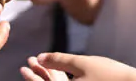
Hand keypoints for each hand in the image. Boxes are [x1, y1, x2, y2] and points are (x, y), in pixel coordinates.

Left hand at [21, 53, 135, 80]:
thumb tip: (39, 57)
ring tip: (44, 66)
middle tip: (29, 64)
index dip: (32, 75)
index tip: (25, 64)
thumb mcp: (83, 64)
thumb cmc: (110, 75)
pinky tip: (60, 74)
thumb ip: (59, 60)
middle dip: (39, 77)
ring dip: (49, 78)